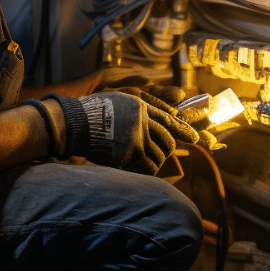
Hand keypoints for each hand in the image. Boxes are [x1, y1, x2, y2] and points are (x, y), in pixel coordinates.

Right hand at [43, 90, 198, 175]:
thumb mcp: (119, 100)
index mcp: (140, 107)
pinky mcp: (126, 156)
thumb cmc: (94, 111)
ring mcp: (134, 140)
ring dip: (154, 161)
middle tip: (160, 153)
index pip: (168, 120)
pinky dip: (146, 171)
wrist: (74, 124)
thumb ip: (141, 108)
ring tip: (141, 160)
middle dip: (166, 150)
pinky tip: (137, 168)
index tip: (195, 138)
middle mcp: (141, 123)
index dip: (183, 130)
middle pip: (167, 142)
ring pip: (159, 157)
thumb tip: (162, 117)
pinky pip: (147, 169)